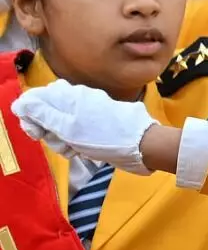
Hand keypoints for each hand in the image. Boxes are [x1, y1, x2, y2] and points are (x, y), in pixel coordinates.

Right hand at [11, 80, 158, 173]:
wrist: (142, 146)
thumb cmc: (104, 137)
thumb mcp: (68, 127)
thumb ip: (43, 113)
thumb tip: (22, 102)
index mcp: (70, 96)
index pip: (37, 99)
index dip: (31, 117)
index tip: (36, 133)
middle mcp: (78, 101)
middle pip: (48, 115)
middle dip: (49, 132)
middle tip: (61, 142)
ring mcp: (89, 114)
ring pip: (62, 128)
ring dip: (63, 141)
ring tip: (76, 149)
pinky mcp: (97, 127)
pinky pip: (77, 135)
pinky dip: (76, 144)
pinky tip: (84, 153)